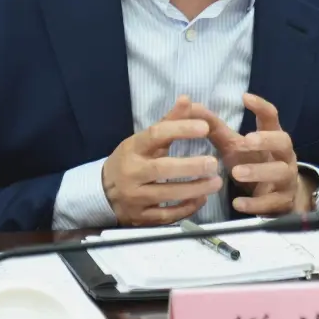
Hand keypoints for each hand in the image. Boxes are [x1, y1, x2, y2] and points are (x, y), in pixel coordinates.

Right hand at [102, 96, 221, 225]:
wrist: (102, 191)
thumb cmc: (131, 160)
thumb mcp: (144, 140)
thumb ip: (168, 122)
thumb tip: (187, 99)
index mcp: (133, 148)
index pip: (156, 135)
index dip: (181, 129)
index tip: (205, 128)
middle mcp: (131, 172)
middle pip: (162, 169)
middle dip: (190, 166)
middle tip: (214, 163)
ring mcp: (134, 197)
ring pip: (166, 195)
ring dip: (194, 189)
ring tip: (216, 183)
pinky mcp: (139, 218)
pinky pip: (166, 216)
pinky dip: (185, 209)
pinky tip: (201, 199)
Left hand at [192, 93, 309, 215]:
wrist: (276, 198)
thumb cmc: (252, 163)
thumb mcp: (233, 146)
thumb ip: (214, 128)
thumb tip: (191, 106)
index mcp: (272, 137)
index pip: (271, 117)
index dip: (260, 106)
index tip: (244, 97)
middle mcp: (284, 156)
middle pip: (283, 142)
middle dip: (266, 140)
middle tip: (246, 140)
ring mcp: (286, 179)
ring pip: (280, 172)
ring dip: (259, 172)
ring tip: (236, 173)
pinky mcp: (282, 202)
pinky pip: (272, 202)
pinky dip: (255, 203)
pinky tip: (238, 203)